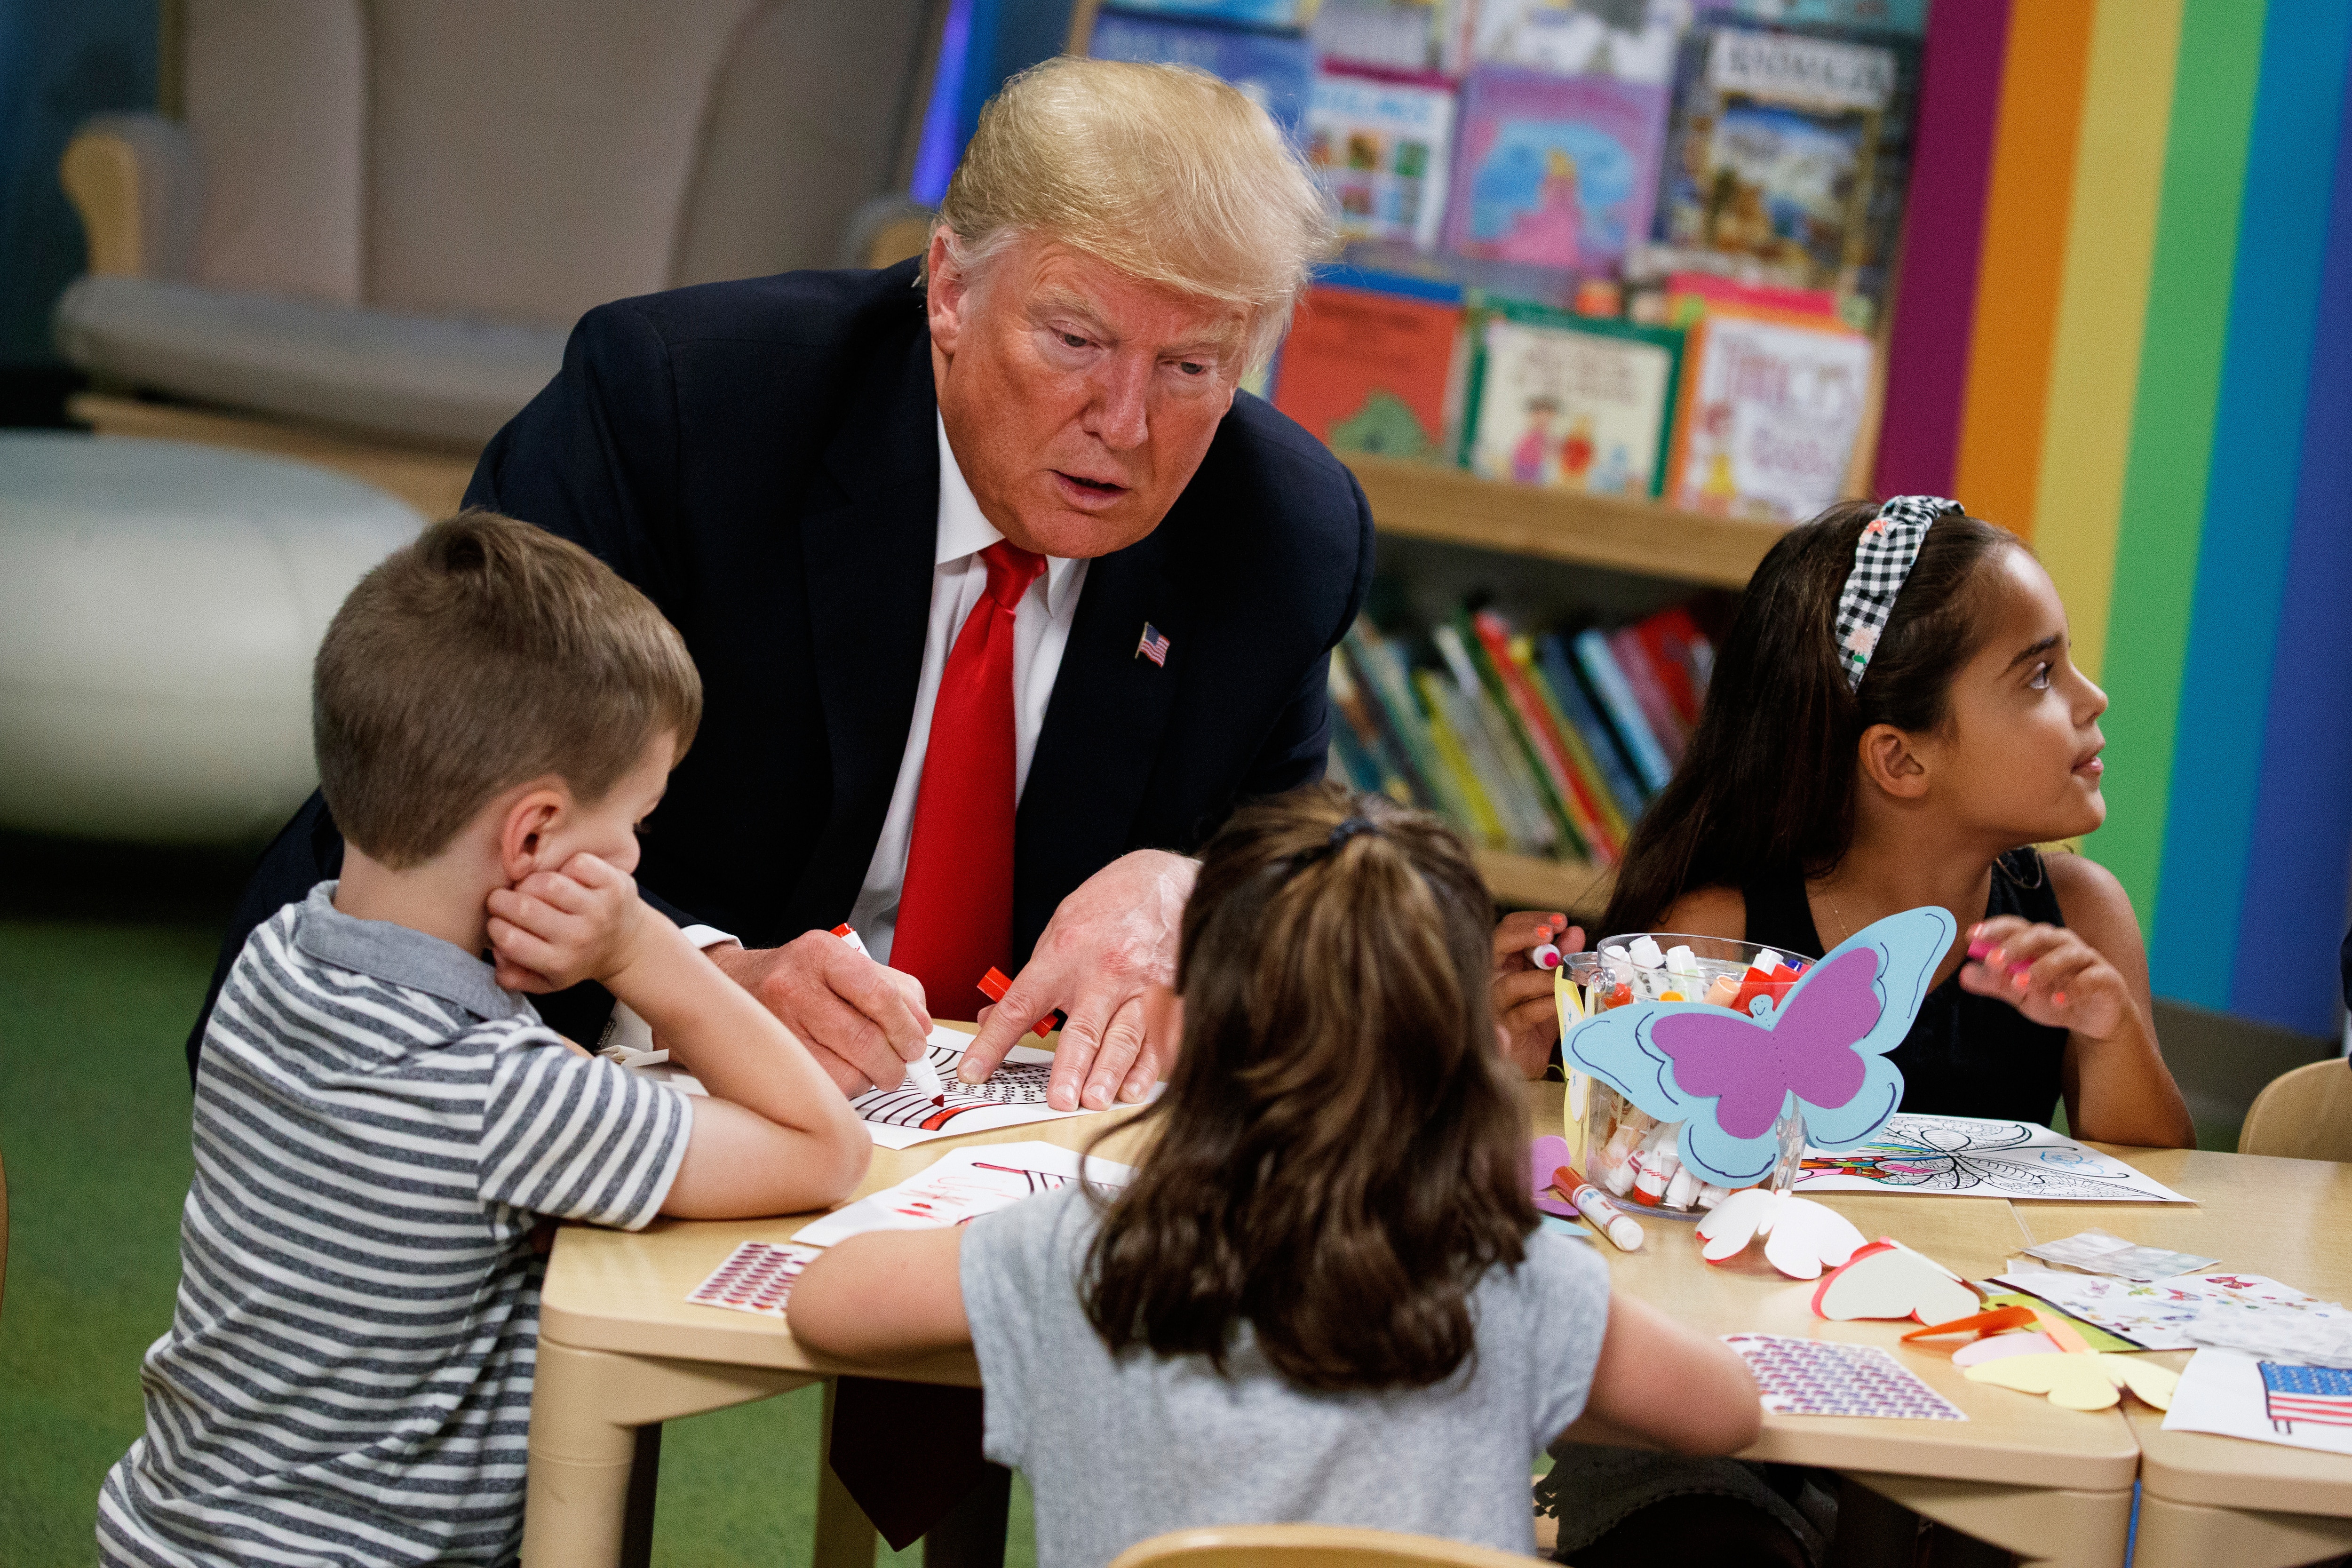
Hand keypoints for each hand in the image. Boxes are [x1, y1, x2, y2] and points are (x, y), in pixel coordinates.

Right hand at [485, 853, 650, 991]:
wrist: (626, 946)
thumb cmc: (578, 958)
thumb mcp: (546, 980)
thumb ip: (514, 976)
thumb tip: (496, 954)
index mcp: (559, 962)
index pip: (510, 940)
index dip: (495, 925)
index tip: (497, 921)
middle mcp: (579, 937)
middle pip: (524, 908)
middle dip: (501, 900)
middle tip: (502, 900)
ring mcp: (598, 910)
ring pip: (549, 883)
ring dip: (530, 882)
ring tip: (529, 888)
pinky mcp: (614, 886)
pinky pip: (578, 865)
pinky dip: (565, 866)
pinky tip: (563, 878)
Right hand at [705, 933, 931, 1096]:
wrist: (736, 986)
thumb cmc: (803, 978)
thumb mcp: (848, 965)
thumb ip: (895, 990)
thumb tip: (923, 1028)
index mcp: (821, 953)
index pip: (879, 994)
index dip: (905, 1027)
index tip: (917, 1045)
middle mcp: (793, 985)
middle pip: (864, 1039)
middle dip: (895, 1063)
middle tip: (902, 1069)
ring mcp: (776, 1025)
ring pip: (845, 1072)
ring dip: (870, 1079)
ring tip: (874, 1071)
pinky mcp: (770, 1060)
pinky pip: (823, 1089)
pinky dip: (846, 1089)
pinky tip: (846, 1075)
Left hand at [959, 849, 1194, 1110]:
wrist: (1168, 881)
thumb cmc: (1110, 905)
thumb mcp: (1059, 930)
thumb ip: (1033, 979)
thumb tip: (994, 1016)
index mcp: (1064, 954)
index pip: (1020, 1005)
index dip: (993, 1042)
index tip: (972, 1072)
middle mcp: (1104, 971)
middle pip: (1083, 1029)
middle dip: (1070, 1068)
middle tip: (1059, 1100)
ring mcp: (1143, 986)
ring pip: (1126, 1038)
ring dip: (1111, 1074)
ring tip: (1097, 1100)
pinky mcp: (1174, 996)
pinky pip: (1161, 1038)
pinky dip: (1149, 1067)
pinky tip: (1138, 1087)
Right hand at [1492, 911, 1582, 1078]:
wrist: (1529, 1057)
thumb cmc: (1537, 1017)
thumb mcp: (1553, 983)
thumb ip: (1563, 957)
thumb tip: (1574, 932)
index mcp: (1503, 961)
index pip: (1508, 929)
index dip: (1531, 921)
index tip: (1560, 921)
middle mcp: (1492, 978)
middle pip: (1496, 945)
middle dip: (1525, 934)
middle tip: (1551, 933)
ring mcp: (1494, 1004)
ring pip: (1511, 983)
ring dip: (1543, 976)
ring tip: (1567, 975)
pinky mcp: (1504, 1031)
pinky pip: (1524, 1014)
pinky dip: (1546, 1004)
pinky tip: (1562, 999)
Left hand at [1957, 917, 2130, 1039]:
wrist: (2094, 1019)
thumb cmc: (2054, 996)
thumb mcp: (2020, 993)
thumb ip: (1994, 982)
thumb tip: (1962, 974)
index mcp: (2040, 942)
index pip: (2016, 926)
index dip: (1995, 928)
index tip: (1970, 935)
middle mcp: (2063, 944)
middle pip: (2040, 935)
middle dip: (2015, 946)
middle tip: (1994, 961)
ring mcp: (2087, 960)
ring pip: (2067, 954)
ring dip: (2042, 967)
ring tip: (2021, 983)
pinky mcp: (2107, 979)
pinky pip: (2091, 979)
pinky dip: (2074, 989)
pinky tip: (2057, 1002)